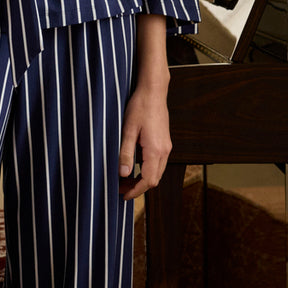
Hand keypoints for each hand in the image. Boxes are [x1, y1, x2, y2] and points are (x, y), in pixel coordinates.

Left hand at [118, 84, 171, 201]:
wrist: (154, 91)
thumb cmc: (140, 107)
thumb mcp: (128, 130)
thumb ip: (126, 153)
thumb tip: (123, 174)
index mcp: (155, 150)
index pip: (148, 180)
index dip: (135, 191)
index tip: (123, 195)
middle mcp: (164, 151)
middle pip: (154, 179)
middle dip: (138, 188)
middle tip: (120, 188)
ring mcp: (166, 146)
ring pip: (157, 172)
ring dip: (142, 179)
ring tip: (125, 179)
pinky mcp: (165, 142)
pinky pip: (158, 163)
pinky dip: (147, 170)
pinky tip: (134, 166)